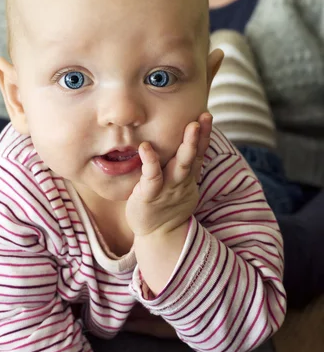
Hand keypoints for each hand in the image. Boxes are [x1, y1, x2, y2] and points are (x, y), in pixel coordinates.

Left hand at [126, 112, 211, 236]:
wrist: (158, 235)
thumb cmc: (164, 205)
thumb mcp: (179, 185)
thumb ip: (181, 166)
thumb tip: (183, 143)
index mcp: (187, 177)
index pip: (199, 153)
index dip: (204, 135)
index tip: (206, 115)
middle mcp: (181, 181)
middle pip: (193, 156)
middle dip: (200, 137)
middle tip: (203, 117)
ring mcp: (168, 189)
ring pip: (180, 165)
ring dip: (187, 146)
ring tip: (190, 127)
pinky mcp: (150, 195)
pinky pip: (152, 177)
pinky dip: (150, 161)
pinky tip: (145, 147)